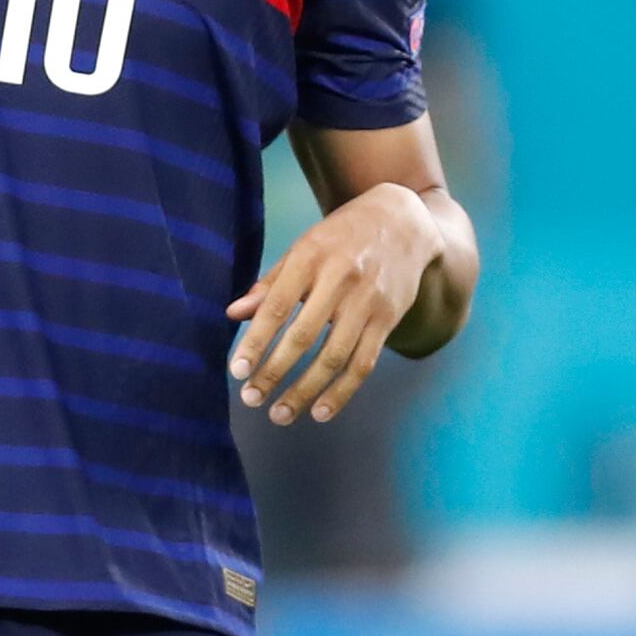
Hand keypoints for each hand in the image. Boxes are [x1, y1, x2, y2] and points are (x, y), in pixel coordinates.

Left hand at [225, 182, 441, 424]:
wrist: (402, 221)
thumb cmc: (339, 238)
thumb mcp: (302, 249)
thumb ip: (269, 284)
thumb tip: (232, 315)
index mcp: (310, 259)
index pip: (277, 307)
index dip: (255, 342)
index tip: (237, 370)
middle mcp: (340, 281)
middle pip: (304, 336)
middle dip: (275, 372)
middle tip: (252, 398)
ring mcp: (368, 302)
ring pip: (335, 356)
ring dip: (306, 390)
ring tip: (280, 414)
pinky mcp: (389, 319)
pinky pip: (364, 363)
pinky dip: (342, 391)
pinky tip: (321, 411)